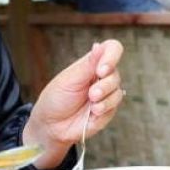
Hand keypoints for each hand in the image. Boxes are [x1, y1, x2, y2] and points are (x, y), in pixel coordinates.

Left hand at [24, 39, 124, 168]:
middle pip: (116, 74)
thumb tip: (99, 44)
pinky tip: (92, 113)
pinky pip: (114, 107)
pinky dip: (103, 109)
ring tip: (90, 104)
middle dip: (104, 85)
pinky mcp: (108, 110)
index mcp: (92, 63)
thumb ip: (88, 64)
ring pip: (118, 91)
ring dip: (104, 99)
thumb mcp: (70, 79)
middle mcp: (102, 76)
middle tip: (91, 94)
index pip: (112, 49)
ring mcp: (106, 93)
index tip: (101, 70)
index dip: (112, 56)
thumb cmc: (56, 98)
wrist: (51, 125)